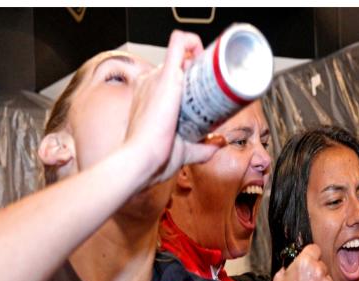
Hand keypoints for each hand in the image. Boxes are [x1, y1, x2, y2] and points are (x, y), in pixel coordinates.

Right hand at [124, 30, 222, 184]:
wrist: (141, 161)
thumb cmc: (153, 159)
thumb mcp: (182, 151)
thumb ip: (201, 148)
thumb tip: (218, 145)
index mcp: (148, 99)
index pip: (170, 79)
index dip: (188, 81)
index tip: (203, 90)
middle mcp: (149, 84)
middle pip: (178, 66)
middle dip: (198, 71)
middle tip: (215, 85)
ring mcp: (157, 78)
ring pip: (182, 54)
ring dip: (200, 59)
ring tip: (215, 74)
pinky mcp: (167, 76)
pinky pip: (179, 44)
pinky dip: (192, 41)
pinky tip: (203, 50)